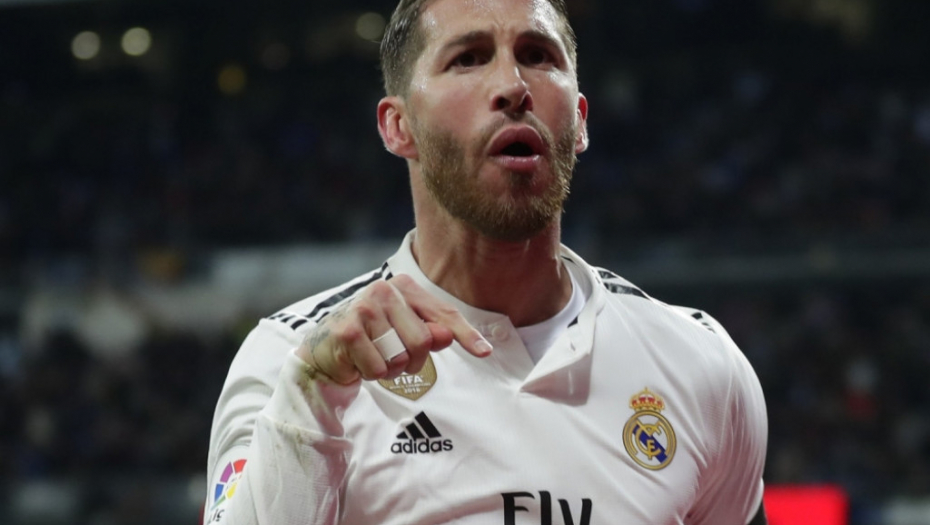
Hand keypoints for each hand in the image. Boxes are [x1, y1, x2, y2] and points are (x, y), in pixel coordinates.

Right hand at [296, 274, 492, 384]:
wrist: (325, 347)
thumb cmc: (373, 337)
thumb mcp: (406, 331)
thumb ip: (432, 333)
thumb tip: (447, 337)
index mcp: (404, 285)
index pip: (443, 313)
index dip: (466, 335)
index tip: (485, 352)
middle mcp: (384, 290)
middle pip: (424, 341)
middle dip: (414, 362)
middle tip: (396, 359)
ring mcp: (364, 308)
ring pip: (401, 358)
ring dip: (391, 370)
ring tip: (375, 358)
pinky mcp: (348, 331)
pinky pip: (378, 368)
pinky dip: (371, 374)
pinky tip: (358, 361)